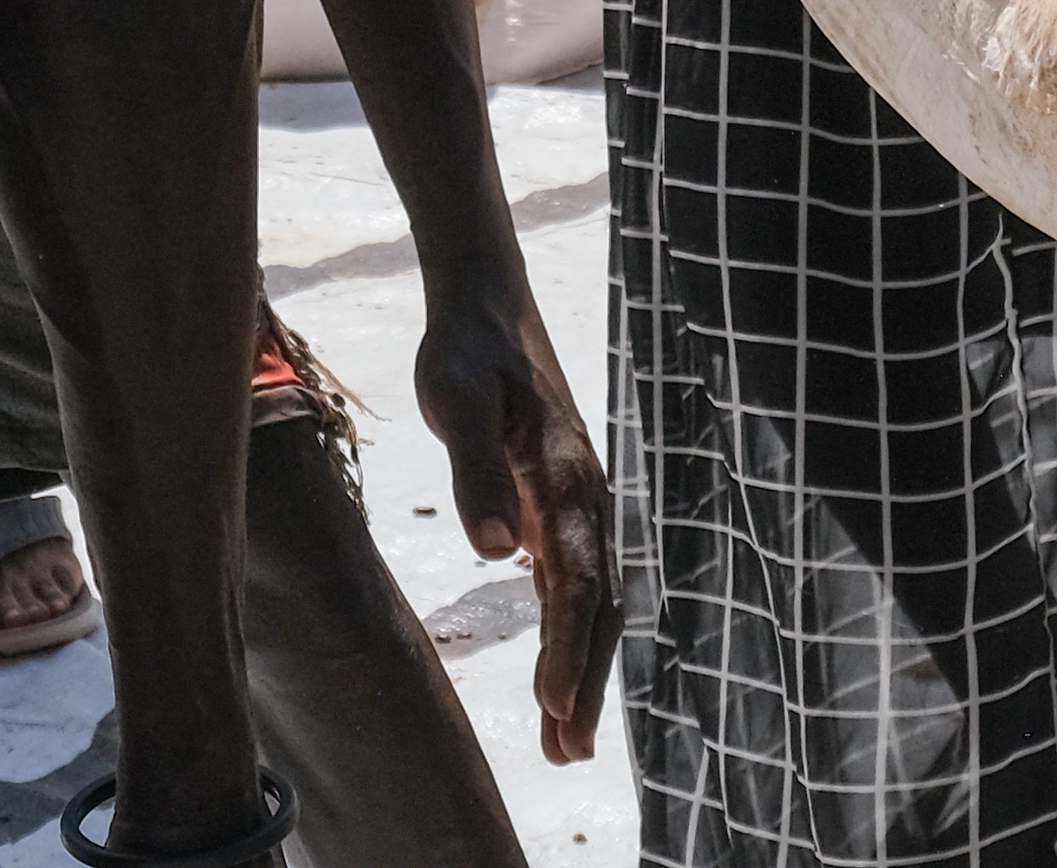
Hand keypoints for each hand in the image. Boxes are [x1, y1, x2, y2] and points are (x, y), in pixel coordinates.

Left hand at [411, 279, 619, 761]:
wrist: (488, 306)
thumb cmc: (469, 352)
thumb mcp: (459, 401)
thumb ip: (474, 471)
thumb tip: (493, 548)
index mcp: (565, 479)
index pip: (578, 580)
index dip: (569, 645)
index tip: (556, 703)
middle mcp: (584, 498)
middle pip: (597, 604)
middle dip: (587, 679)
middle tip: (569, 751)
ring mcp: (577, 504)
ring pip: (592, 599)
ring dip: (583, 666)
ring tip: (566, 736)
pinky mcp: (558, 505)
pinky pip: (576, 582)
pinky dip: (572, 633)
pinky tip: (559, 673)